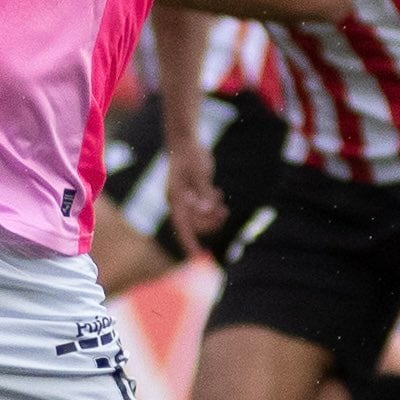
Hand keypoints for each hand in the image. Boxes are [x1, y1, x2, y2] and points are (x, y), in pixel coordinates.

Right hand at [165, 138, 225, 258]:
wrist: (185, 141)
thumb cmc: (190, 155)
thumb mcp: (200, 173)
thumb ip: (203, 193)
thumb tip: (206, 211)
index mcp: (176, 200)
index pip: (182, 228)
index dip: (189, 244)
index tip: (198, 258)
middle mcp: (178, 202)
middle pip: (194, 224)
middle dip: (209, 223)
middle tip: (224, 212)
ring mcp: (184, 198)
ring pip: (199, 217)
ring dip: (212, 215)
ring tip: (222, 206)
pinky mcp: (191, 193)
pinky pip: (201, 208)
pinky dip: (211, 205)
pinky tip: (216, 193)